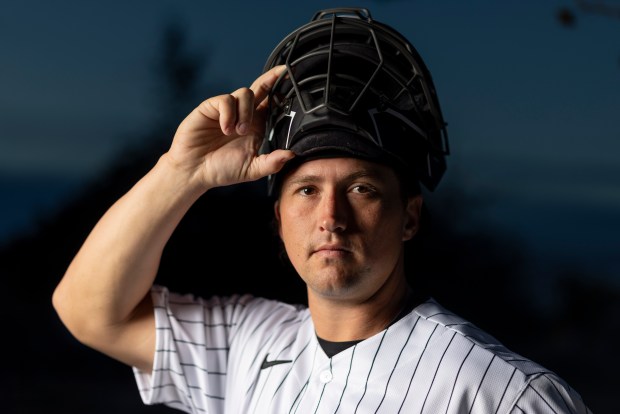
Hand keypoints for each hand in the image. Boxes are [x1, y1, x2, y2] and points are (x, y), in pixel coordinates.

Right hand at [165, 65, 294, 190]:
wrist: (194, 171)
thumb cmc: (222, 170)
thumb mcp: (252, 170)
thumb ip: (272, 163)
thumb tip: (292, 155)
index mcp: (256, 126)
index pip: (272, 103)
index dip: (281, 92)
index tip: (293, 82)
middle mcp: (243, 114)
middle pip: (261, 87)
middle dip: (272, 77)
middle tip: (283, 72)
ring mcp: (227, 109)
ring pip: (245, 93)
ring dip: (246, 112)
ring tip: (239, 132)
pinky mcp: (210, 107)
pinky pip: (226, 100)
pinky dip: (229, 114)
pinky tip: (225, 129)